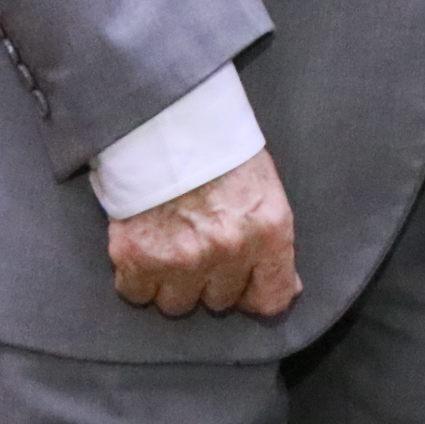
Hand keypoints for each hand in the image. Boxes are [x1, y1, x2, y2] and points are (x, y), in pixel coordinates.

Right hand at [108, 148, 300, 317]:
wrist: (165, 120)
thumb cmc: (219, 148)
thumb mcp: (265, 187)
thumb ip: (273, 240)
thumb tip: (287, 287)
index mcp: (268, 230)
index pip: (272, 298)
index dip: (257, 295)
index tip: (246, 287)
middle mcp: (228, 250)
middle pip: (220, 301)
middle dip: (211, 279)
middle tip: (200, 244)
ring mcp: (181, 258)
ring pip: (178, 304)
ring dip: (173, 281)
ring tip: (171, 243)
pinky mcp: (137, 258)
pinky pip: (137, 293)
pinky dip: (137, 276)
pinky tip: (145, 245)